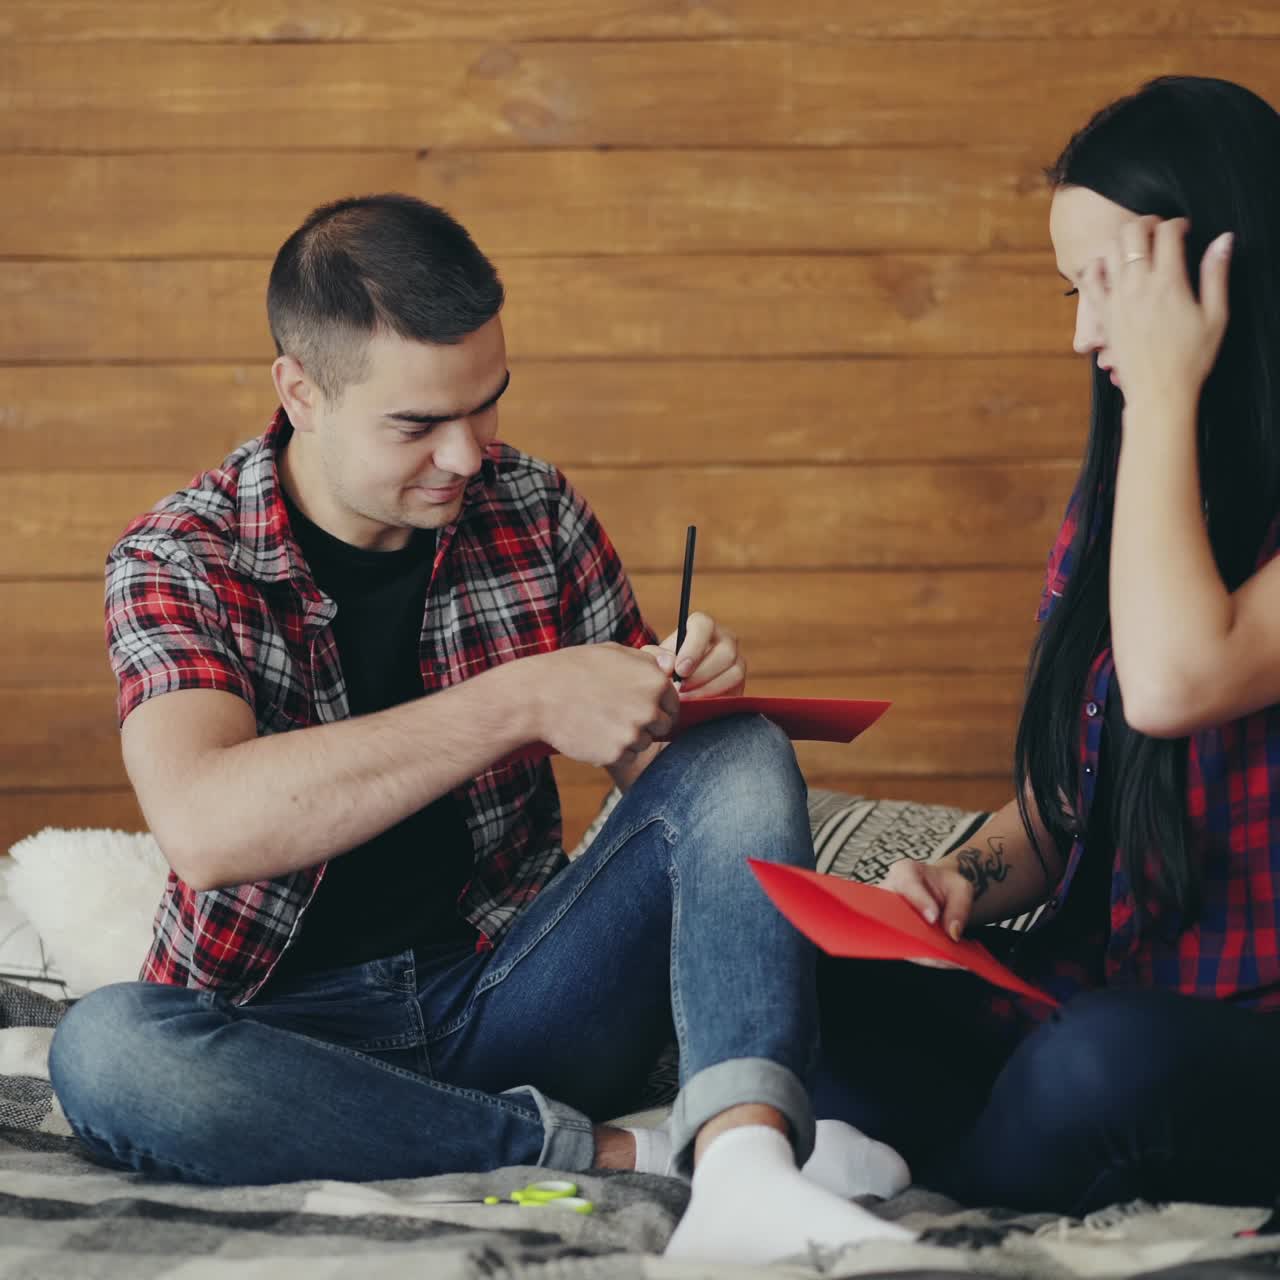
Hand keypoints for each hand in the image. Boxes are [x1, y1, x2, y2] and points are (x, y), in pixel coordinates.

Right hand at [527, 643, 679, 766]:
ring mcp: (634, 733)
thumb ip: (648, 659)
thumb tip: (672, 665)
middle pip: (663, 726)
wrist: (539, 696)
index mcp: (655, 680)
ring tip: (601, 721)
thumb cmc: (575, 669)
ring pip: (644, 743)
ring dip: (629, 738)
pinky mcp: (617, 754)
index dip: (657, 705)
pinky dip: (613, 751)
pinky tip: (594, 734)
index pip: (673, 703)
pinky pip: (626, 757)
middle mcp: (650, 708)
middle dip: (646, 723)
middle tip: (618, 714)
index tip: (640, 706)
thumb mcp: (614, 652)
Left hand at [648, 611, 746, 698]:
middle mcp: (725, 639)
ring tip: (686, 699)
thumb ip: (656, 658)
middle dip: (701, 674)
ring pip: (735, 673)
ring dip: (709, 689)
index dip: (694, 647)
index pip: (704, 624)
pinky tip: (698, 706)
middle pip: (726, 651)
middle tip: (680, 689)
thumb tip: (668, 664)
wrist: (675, 687)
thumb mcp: (655, 660)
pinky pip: (737, 691)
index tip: (680, 669)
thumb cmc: (665, 667)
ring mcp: (736, 662)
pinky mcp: (740, 684)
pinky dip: (716, 700)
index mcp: (702, 626)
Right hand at [879, 859, 974, 964]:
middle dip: (916, 934)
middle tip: (943, 951)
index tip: (934, 918)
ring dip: (923, 951)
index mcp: (904, 871)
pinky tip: (945, 960)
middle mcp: (889, 891)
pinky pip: (905, 948)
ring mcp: (887, 915)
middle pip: (894, 914)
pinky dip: (925, 956)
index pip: (906, 885)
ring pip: (897, 936)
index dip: (919, 902)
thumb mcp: (962, 889)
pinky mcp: (894, 934)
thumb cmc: (948, 886)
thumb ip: (959, 907)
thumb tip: (952, 934)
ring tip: (949, 959)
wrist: (940, 893)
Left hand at [1080, 216, 1232, 409]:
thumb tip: (1224, 238)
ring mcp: (1116, 300)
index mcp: (1170, 283)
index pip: (1168, 231)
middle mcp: (1139, 286)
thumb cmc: (1191, 357)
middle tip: (1159, 233)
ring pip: (1110, 249)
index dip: (1178, 223)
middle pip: (1133, 231)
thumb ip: (1216, 273)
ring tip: (1138, 249)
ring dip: (1124, 240)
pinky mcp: (1103, 315)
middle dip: (1148, 223)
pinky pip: (1089, 280)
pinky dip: (1097, 265)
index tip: (1185, 231)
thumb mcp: (1216, 315)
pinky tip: (1111, 268)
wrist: (1159, 392)